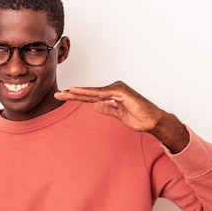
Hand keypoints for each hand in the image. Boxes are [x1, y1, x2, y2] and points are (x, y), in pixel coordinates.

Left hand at [54, 81, 189, 152]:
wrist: (154, 121)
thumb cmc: (140, 118)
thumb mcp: (119, 115)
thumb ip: (107, 109)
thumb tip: (95, 106)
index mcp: (112, 94)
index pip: (91, 96)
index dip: (77, 97)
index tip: (64, 98)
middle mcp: (114, 89)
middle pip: (89, 93)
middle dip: (72, 94)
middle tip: (57, 95)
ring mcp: (117, 89)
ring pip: (93, 92)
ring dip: (77, 93)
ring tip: (63, 93)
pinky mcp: (121, 92)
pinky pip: (102, 93)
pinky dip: (89, 93)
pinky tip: (77, 91)